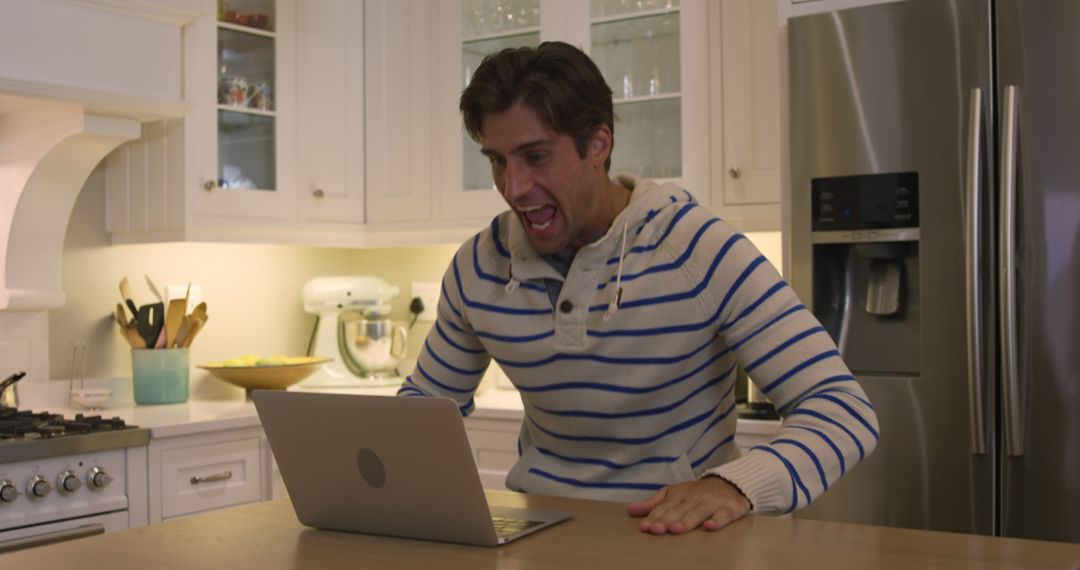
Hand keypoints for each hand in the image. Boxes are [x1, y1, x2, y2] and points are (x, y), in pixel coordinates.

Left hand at [626, 476, 750, 534]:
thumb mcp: (672, 494)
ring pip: (697, 513)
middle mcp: (693, 499)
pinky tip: (709, 527)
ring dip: (687, 521)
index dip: (654, 517)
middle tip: (656, 529)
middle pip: (678, 511)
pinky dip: (716, 521)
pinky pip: (722, 516)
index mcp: (678, 496)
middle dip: (667, 520)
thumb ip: (652, 503)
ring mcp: (711, 504)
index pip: (664, 508)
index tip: (645, 527)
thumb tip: (629, 511)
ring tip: (676, 529)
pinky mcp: (728, 509)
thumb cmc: (696, 492)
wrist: (729, 483)